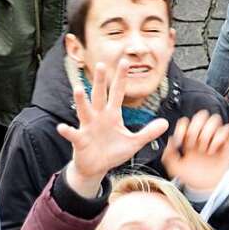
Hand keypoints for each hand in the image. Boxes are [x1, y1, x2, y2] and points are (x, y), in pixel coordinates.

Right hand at [57, 61, 168, 197]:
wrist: (96, 167)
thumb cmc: (112, 153)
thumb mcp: (134, 143)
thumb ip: (148, 132)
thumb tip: (166, 123)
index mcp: (112, 115)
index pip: (117, 93)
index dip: (121, 78)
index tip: (125, 62)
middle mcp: (98, 117)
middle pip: (99, 96)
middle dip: (100, 81)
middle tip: (101, 65)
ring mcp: (88, 127)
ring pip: (84, 111)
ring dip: (81, 101)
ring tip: (78, 89)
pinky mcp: (80, 141)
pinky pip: (73, 135)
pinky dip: (67, 131)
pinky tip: (62, 128)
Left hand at [161, 110, 228, 193]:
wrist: (207, 187)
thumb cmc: (192, 177)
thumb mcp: (174, 167)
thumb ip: (168, 154)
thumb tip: (170, 140)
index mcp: (188, 137)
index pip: (185, 120)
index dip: (182, 127)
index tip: (180, 141)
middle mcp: (202, 134)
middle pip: (201, 115)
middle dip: (195, 128)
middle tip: (192, 143)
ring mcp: (215, 137)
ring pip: (214, 119)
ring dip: (207, 133)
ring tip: (204, 148)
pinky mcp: (226, 141)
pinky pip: (226, 129)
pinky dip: (218, 138)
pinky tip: (212, 150)